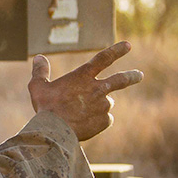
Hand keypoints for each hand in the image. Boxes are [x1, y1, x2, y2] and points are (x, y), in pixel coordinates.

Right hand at [28, 41, 142, 140]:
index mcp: (83, 76)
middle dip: (132, 76)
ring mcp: (103, 106)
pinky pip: (104, 119)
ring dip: (98, 105)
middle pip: (120, 80)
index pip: (103, 58)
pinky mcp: (105, 121)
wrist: (55, 131)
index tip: (128, 45)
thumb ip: (40, 70)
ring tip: (80, 113)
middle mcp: (98, 89)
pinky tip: (83, 123)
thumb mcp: (37, 86)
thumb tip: (40, 57)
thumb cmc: (46, 107)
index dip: (116, 50)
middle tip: (139, 75)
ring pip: (105, 102)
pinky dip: (96, 119)